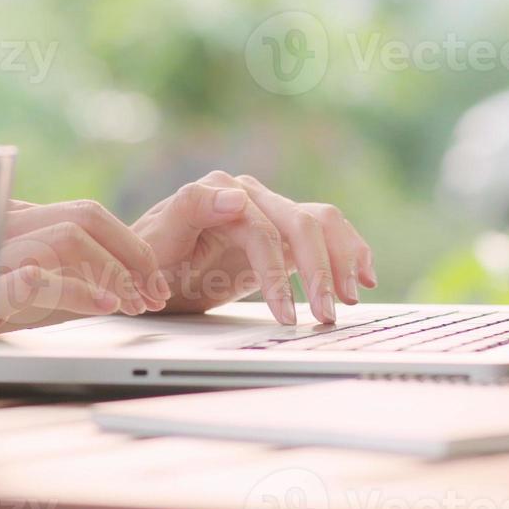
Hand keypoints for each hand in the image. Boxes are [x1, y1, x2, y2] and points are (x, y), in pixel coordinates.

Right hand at [0, 199, 171, 333]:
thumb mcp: (29, 294)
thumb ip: (68, 279)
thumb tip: (124, 287)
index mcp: (14, 221)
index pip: (87, 214)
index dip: (131, 246)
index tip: (154, 283)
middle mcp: (0, 226)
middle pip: (84, 218)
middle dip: (131, 256)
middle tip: (152, 296)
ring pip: (66, 239)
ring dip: (112, 273)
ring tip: (131, 305)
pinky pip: (29, 281)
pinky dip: (74, 291)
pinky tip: (103, 306)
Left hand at [131, 171, 376, 325]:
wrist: (145, 274)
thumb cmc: (144, 264)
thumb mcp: (154, 244)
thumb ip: (190, 210)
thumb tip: (238, 197)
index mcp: (217, 192)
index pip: (261, 231)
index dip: (276, 274)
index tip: (285, 315)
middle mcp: (249, 195)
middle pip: (301, 223)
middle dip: (319, 272)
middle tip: (325, 316)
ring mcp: (269, 210)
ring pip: (322, 223)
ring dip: (342, 261)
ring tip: (348, 301)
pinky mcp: (283, 232)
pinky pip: (327, 233)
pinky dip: (350, 252)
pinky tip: (364, 278)